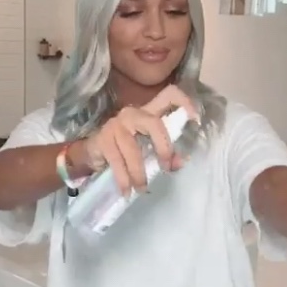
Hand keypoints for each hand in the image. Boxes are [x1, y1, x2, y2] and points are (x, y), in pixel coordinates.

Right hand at [82, 85, 197, 194]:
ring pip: (133, 150)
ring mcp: (116, 125)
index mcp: (148, 112)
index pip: (169, 95)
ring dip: (139, 173)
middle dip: (164, 147)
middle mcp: (133, 113)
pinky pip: (117, 162)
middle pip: (154, 123)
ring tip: (142, 189)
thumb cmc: (125, 148)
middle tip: (166, 168)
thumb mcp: (147, 149)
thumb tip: (179, 164)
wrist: (91, 152)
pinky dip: (123, 180)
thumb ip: (166, 154)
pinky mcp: (104, 140)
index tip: (195, 120)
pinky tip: (127, 191)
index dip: (184, 102)